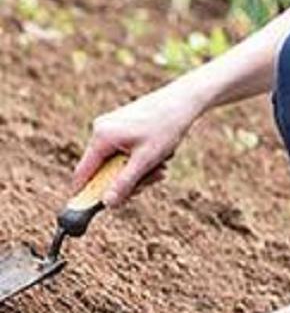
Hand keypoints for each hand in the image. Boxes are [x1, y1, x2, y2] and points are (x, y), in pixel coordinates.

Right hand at [72, 86, 200, 206]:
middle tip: (154, 178)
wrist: (181, 102)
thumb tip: (107, 204)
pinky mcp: (121, 128)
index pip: (84, 172)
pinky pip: (127, 155)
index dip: (85, 193)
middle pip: (105, 171)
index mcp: (102, 137)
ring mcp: (111, 128)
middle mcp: (101, 131)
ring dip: (142, 172)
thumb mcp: (145, 162)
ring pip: (120, 165)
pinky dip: (143, 161)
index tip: (85, 210)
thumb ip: (125, 183)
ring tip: (162, 165)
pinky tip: (160, 155)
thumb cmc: (164, 129)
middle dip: (131, 181)